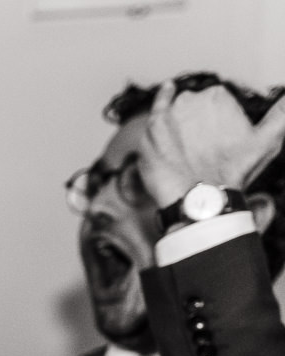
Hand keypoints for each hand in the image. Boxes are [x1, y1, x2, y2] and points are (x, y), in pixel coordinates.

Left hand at [139, 81, 284, 206]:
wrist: (200, 199)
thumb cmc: (232, 171)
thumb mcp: (267, 139)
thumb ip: (282, 112)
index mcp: (217, 96)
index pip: (217, 102)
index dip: (221, 122)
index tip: (222, 139)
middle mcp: (189, 100)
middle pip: (195, 106)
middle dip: (202, 122)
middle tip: (206, 149)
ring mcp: (166, 115)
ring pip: (176, 112)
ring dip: (182, 122)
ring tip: (190, 146)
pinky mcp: (149, 131)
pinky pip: (155, 110)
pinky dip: (162, 100)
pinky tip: (167, 91)